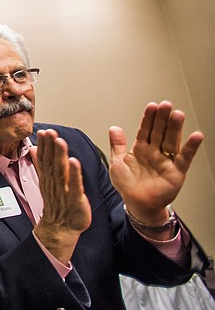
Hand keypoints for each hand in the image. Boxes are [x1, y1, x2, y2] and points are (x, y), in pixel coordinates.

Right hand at [32, 129, 90, 263]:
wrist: (61, 227)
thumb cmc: (57, 203)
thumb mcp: (46, 181)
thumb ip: (41, 164)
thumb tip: (34, 149)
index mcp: (48, 178)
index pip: (45, 159)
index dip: (44, 145)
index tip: (44, 132)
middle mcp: (54, 183)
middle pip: (51, 162)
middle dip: (51, 146)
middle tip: (51, 132)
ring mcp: (64, 191)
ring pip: (61, 171)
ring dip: (60, 156)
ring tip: (60, 142)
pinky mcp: (75, 199)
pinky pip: (74, 185)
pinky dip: (74, 174)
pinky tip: (74, 162)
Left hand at [109, 101, 203, 225]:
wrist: (136, 204)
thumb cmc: (127, 185)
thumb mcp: (117, 162)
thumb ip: (117, 145)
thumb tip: (114, 127)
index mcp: (140, 148)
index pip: (145, 130)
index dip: (148, 118)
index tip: (152, 106)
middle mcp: (155, 152)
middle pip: (160, 132)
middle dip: (162, 119)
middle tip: (166, 105)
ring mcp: (166, 161)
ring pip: (171, 141)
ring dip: (175, 128)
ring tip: (178, 115)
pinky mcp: (176, 172)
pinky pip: (184, 158)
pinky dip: (190, 148)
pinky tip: (196, 136)